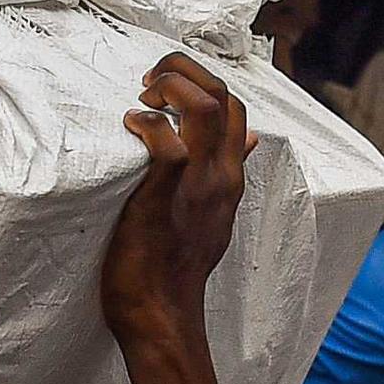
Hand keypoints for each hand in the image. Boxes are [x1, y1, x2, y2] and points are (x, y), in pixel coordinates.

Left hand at [103, 52, 253, 348]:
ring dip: (171, 86)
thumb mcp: (215, 216)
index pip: (235, 109)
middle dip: (185, 70)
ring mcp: (197, 186)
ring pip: (204, 107)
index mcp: (230, 178)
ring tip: (144, 96)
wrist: (162, 314)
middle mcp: (221, 175)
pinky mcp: (165, 198)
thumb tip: (252, 140)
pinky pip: (168, 146)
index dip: (202, 84)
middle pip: (224, 96)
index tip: (166, 89)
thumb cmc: (175, 268)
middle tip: (150, 80)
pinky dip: (148, 124)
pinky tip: (130, 125)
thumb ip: (229, 175)